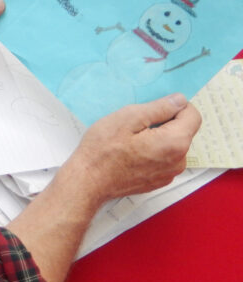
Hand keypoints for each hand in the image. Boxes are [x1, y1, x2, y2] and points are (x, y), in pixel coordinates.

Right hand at [64, 93, 201, 206]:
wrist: (89, 181)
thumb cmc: (104, 149)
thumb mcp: (128, 117)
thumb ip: (159, 108)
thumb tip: (179, 100)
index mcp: (175, 143)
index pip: (193, 115)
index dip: (175, 105)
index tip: (154, 106)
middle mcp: (179, 161)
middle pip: (183, 131)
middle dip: (164, 121)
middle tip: (136, 122)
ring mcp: (169, 174)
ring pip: (172, 144)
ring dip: (157, 136)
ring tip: (130, 138)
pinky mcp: (158, 180)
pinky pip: (163, 158)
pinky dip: (152, 150)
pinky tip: (130, 151)